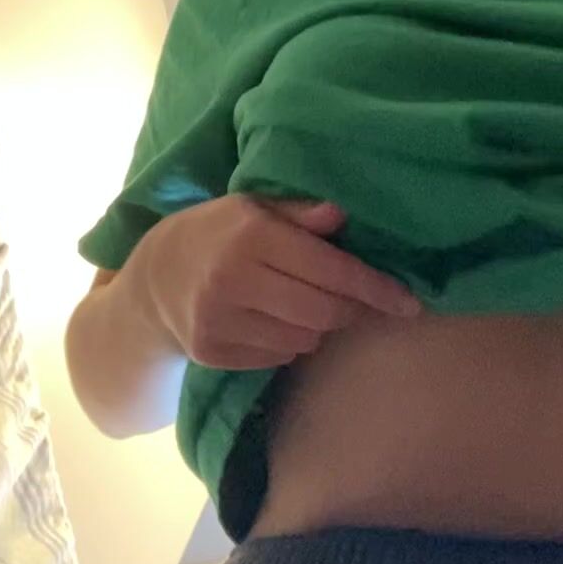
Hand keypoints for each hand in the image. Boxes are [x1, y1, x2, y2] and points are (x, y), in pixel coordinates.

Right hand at [138, 193, 424, 370]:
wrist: (154, 278)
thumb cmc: (218, 233)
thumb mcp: (253, 206)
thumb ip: (298, 213)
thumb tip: (342, 214)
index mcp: (251, 236)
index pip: (330, 270)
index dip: (375, 288)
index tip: (409, 303)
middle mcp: (233, 279)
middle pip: (323, 311)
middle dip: (351, 310)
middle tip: (359, 301)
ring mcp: (219, 320)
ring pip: (304, 339)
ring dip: (320, 327)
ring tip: (306, 304)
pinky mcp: (211, 353)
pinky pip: (278, 357)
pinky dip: (291, 343)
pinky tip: (277, 321)